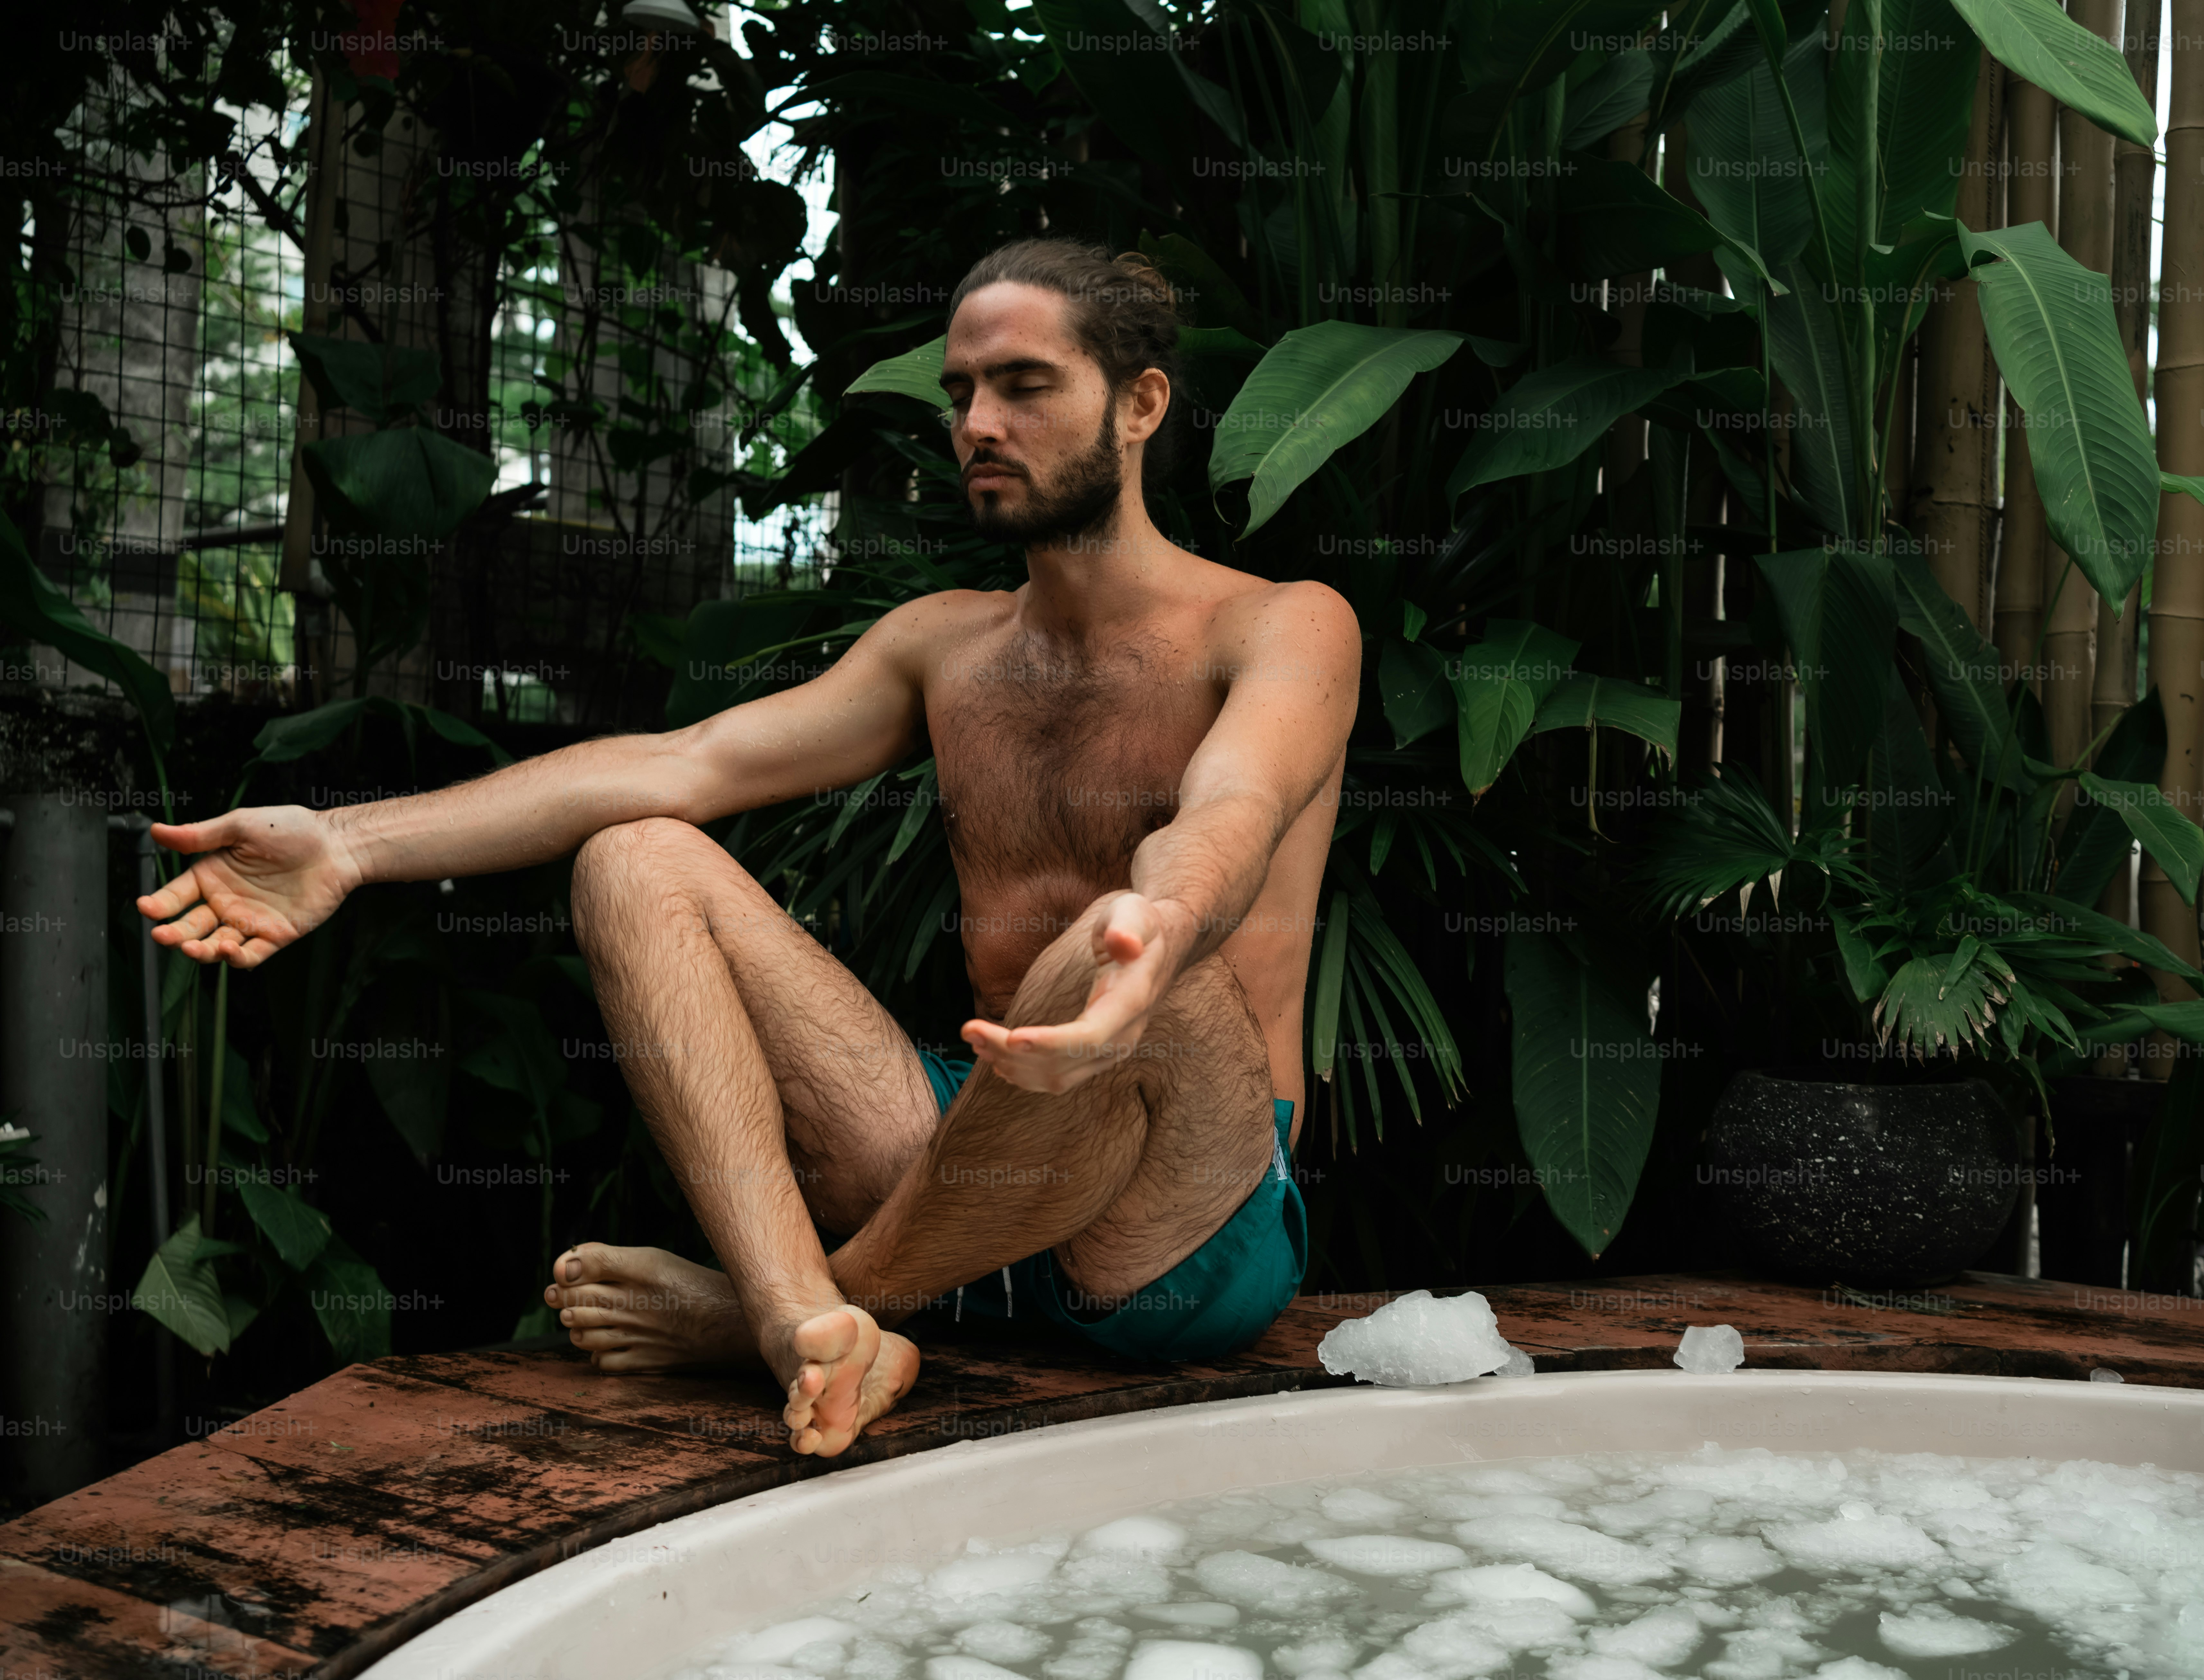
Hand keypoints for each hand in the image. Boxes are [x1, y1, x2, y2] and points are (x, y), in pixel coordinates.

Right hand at [139, 807, 363, 968]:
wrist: (336, 846)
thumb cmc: (291, 830)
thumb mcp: (241, 826)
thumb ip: (200, 835)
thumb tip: (158, 830)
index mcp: (211, 875)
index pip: (176, 895)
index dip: (159, 904)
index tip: (146, 908)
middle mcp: (225, 902)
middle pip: (191, 926)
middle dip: (173, 934)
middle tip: (162, 935)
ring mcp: (249, 921)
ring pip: (215, 946)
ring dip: (201, 951)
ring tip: (193, 947)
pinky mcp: (274, 935)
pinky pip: (251, 955)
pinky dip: (237, 957)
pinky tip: (229, 949)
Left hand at [961, 892, 1184, 1092]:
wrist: (1159, 945)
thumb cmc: (1139, 923)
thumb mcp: (1134, 912)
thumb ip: (1127, 927)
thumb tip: (1123, 944)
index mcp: (1130, 1003)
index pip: (1090, 1035)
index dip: (1051, 1042)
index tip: (1012, 1037)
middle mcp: (1122, 1037)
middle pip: (1063, 1061)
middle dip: (1011, 1052)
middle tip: (968, 1030)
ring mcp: (1109, 1051)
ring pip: (1056, 1076)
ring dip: (1011, 1065)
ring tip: (973, 1040)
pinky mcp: (1095, 1055)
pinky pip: (1057, 1076)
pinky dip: (1023, 1072)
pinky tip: (996, 1059)